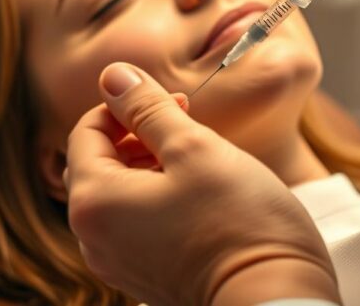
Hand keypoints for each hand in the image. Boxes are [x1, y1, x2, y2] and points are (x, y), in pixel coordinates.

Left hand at [65, 62, 338, 305]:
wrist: (274, 298)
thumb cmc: (239, 222)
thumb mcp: (193, 147)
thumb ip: (148, 108)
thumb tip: (114, 75)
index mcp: (94, 201)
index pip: (85, 131)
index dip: (127, 106)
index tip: (173, 100)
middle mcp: (94, 237)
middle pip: (99, 163)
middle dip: (139, 133)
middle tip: (189, 122)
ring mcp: (118, 262)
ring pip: (120, 193)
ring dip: (151, 164)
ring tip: (200, 158)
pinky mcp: (145, 276)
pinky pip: (136, 223)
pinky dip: (158, 197)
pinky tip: (201, 193)